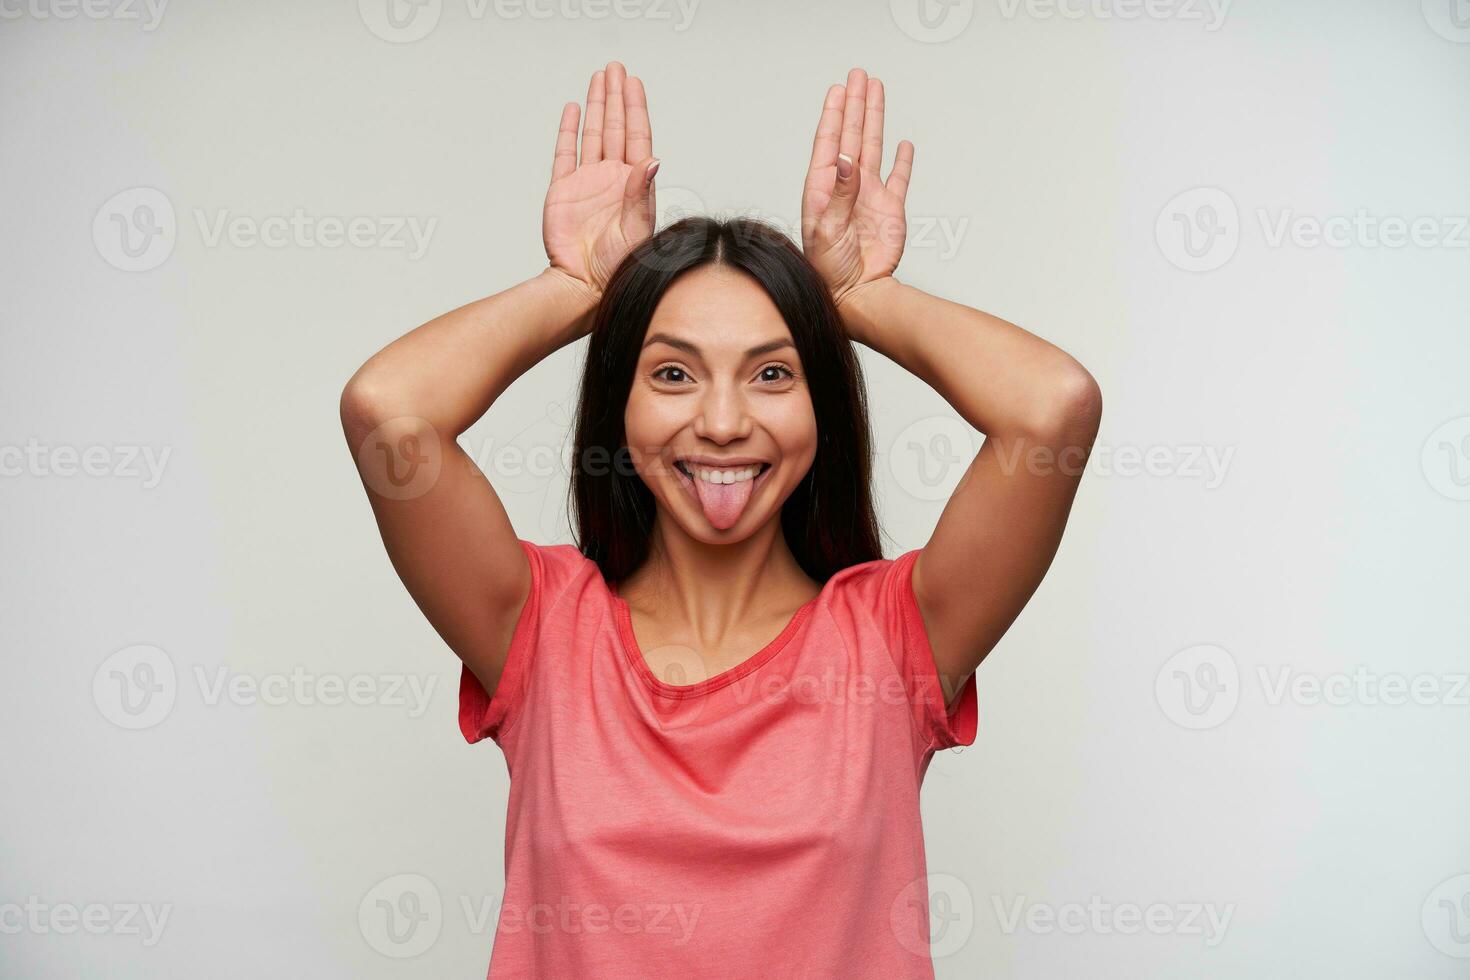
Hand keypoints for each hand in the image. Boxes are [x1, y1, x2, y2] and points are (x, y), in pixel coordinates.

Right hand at [543, 61, 659, 298]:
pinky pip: (566, 152)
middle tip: (615, 68)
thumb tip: (653, 159)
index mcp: (633, 186)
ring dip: (597, 106)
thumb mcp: (636, 229)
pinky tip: (575, 110)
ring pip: (593, 134)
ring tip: (599, 78)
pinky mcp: (564, 190)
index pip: (637, 137)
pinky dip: (569, 129)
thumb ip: (641, 193)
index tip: (633, 83)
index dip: (635, 108)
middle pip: (616, 128)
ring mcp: (587, 182)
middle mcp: (612, 179)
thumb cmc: (616, 266)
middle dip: (616, 97)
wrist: (583, 285)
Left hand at [800, 68, 913, 308]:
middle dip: (855, 105)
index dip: (834, 115)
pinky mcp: (890, 210)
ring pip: (872, 148)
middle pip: (851, 136)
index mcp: (824, 189)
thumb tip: (847, 160)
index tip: (839, 89)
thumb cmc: (829, 269)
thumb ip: (839, 194)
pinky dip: (901, 161)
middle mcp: (846, 188)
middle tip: (859, 76)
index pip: (830, 143)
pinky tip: (902, 144)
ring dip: (874, 120)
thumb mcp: (827, 230)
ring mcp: (869, 197)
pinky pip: (898, 178)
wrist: (856, 294)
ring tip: (876, 92)